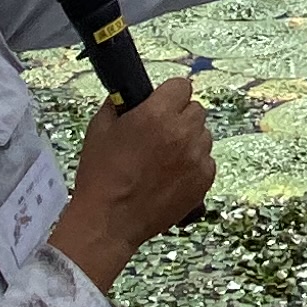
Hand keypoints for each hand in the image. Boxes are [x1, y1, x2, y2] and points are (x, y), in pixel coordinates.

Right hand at [42, 75, 213, 291]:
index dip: (169, 95)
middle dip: (179, 117)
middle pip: (196, 109)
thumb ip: (118, 104)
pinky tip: (172, 175)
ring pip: (204, 135)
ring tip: (164, 158)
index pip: (181, 86)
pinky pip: (207, 161)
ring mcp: (196, 158)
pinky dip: (194, 165)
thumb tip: (129, 94)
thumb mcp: (99, 129)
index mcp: (157, 114)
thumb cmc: (101, 175)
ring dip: (189, 140)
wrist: (109, 221)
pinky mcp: (204, 181)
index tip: (161, 104)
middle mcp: (182, 133)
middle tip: (160, 133)